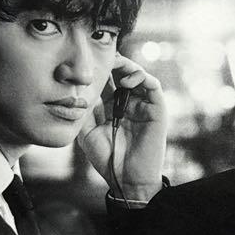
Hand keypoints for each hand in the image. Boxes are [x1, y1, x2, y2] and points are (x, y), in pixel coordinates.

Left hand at [77, 54, 166, 201]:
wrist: (127, 179)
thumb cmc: (107, 158)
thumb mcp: (86, 132)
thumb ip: (83, 111)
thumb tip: (77, 88)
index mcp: (112, 107)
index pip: (108, 80)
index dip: (100, 69)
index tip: (88, 60)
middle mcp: (129, 103)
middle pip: (123, 73)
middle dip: (114, 62)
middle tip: (103, 55)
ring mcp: (143, 105)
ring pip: (139, 75)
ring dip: (128, 67)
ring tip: (116, 66)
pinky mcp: (157, 110)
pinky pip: (153, 86)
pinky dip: (142, 77)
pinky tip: (128, 80)